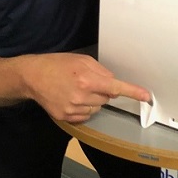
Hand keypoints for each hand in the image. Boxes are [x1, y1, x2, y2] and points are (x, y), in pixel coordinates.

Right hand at [26, 53, 149, 123]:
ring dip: (92, 100)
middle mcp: (81, 96)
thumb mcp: (81, 60)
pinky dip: (83, 108)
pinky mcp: (66, 117)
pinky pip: (86, 116)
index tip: (146, 96)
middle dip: (101, 91)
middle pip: (106, 99)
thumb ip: (100, 71)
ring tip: (75, 90)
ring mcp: (73, 109)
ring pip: (96, 108)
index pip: (115, 87)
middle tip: (86, 82)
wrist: (32, 76)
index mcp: (87, 79)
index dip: (132, 92)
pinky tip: (70, 98)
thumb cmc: (57, 64)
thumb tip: (113, 84)